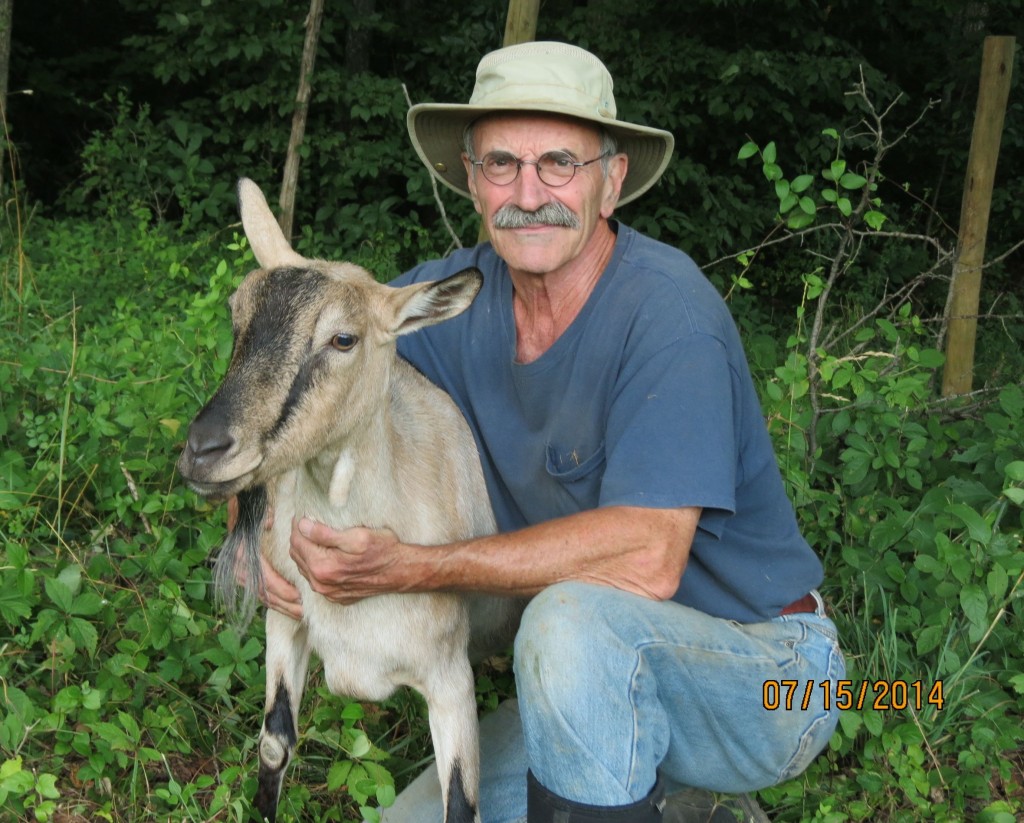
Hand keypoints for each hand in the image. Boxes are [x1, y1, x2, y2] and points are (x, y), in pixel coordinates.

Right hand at [227, 495, 303, 620]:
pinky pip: (260, 594)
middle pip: (262, 591)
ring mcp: (240, 571)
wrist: (241, 506)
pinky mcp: (245, 575)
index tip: (297, 593)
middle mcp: (239, 564)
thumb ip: (264, 514)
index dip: (279, 587)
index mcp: (242, 550)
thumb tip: (269, 522)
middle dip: (284, 602)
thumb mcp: (259, 507)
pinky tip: (291, 608)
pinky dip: (275, 603)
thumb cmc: (254, 507)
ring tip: (301, 613)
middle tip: (304, 609)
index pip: (261, 576)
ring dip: (281, 606)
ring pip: (261, 596)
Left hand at [289, 517, 404, 604]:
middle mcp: (321, 584)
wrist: (401, 572)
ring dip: (306, 552)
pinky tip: (326, 554)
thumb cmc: (383, 550)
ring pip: (304, 568)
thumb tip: (302, 526)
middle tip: (308, 523)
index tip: (303, 514)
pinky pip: (315, 579)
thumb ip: (325, 533)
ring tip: (316, 537)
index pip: (297, 542)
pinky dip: (315, 565)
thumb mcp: (357, 536)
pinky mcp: (335, 596)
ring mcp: (328, 592)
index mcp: (323, 567)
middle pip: (296, 555)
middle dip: (300, 538)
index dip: (298, 525)